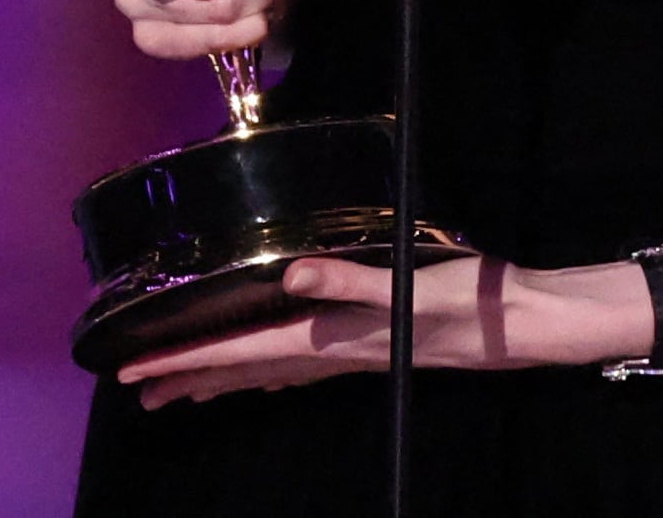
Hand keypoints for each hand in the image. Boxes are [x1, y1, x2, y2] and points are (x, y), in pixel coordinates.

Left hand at [116, 255, 651, 406]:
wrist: (526, 326)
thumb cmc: (471, 303)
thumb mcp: (410, 285)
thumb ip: (348, 281)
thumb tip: (291, 273)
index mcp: (336, 337)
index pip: (246, 351)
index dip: (190, 359)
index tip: (139, 370)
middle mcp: (337, 351)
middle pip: (248, 370)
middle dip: (190, 376)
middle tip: (136, 388)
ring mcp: (354, 352)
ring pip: (271, 370)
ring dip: (223, 378)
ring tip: (179, 389)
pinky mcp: (372, 343)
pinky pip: (304, 363)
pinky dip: (272, 369)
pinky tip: (266, 374)